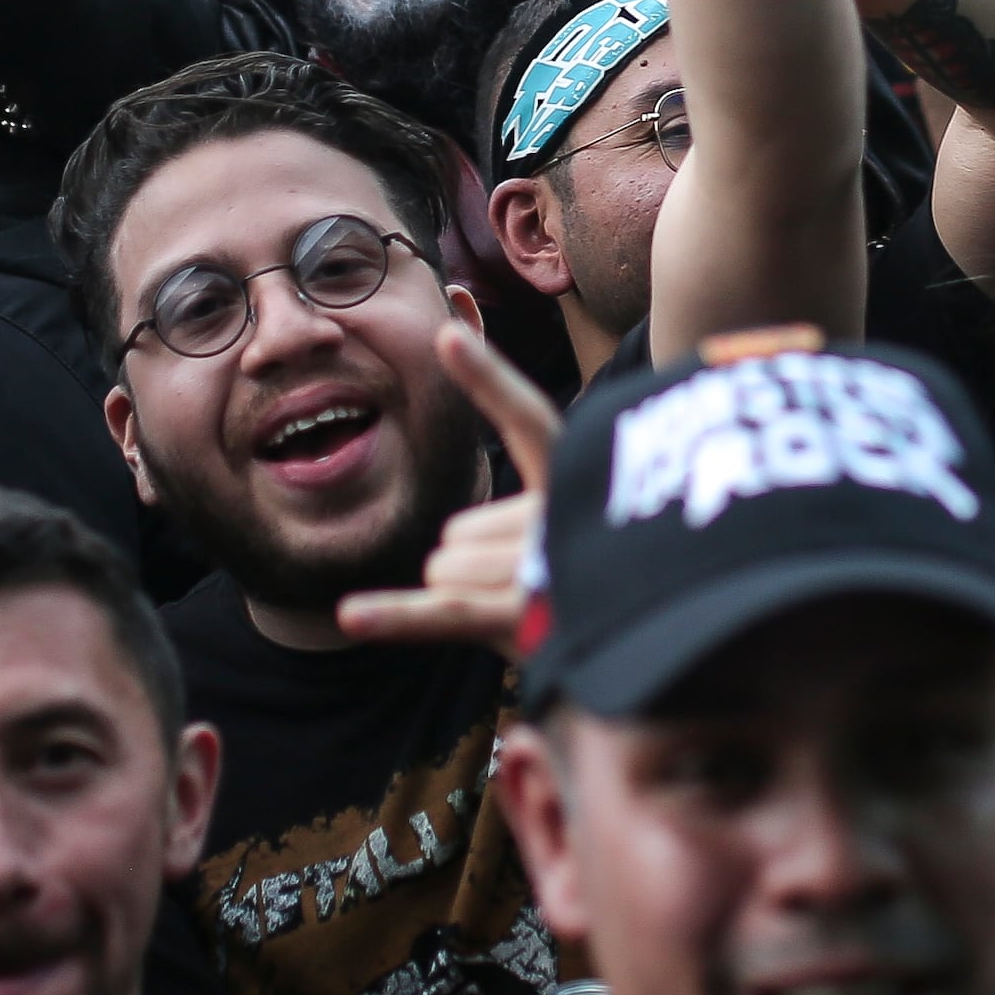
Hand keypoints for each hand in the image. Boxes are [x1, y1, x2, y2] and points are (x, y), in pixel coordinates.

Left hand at [340, 325, 562, 651]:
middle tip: (526, 584)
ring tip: (523, 608)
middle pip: (457, 529)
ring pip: (444, 567)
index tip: (445, 335)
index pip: (526, 419)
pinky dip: (394, 617)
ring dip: (468, 595)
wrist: (644, 659)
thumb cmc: (587, 585)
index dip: (487, 378)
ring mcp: (545, 570)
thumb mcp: (566, 522)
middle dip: (473, 562)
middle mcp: (565, 518)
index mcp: (579, 481)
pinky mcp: (523, 624)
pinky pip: (444, 612)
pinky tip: (350, 615)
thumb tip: (464, 375)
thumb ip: (521, 487)